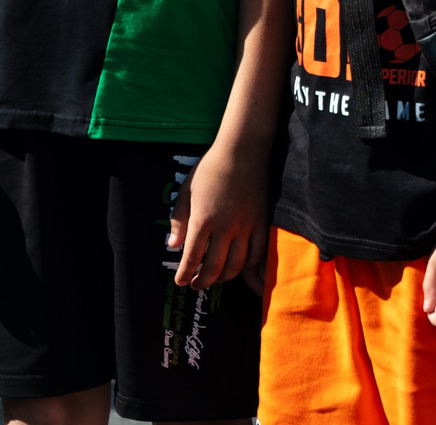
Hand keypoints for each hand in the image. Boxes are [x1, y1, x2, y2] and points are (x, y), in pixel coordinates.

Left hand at [170, 141, 266, 289]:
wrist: (243, 150)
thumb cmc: (211, 168)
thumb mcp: (187, 191)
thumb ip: (180, 220)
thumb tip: (173, 245)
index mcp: (203, 219)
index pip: (192, 257)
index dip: (184, 274)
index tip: (180, 281)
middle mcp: (225, 227)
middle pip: (214, 267)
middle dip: (203, 281)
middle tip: (196, 284)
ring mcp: (246, 226)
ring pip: (237, 265)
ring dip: (224, 277)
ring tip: (215, 278)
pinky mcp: (262, 223)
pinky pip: (257, 254)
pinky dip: (247, 265)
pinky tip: (238, 264)